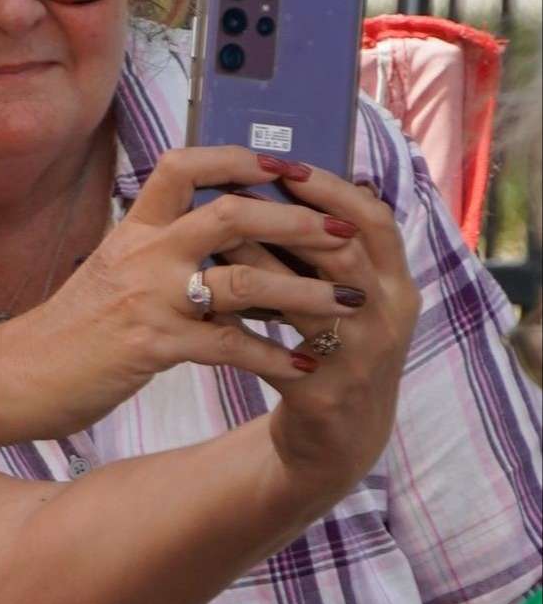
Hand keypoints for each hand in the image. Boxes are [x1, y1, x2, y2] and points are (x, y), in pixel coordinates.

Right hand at [5, 146, 367, 437]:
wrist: (21, 372)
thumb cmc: (72, 326)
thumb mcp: (111, 269)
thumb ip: (157, 248)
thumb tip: (216, 234)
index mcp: (134, 228)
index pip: (184, 166)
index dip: (238, 159)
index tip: (286, 165)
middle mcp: (143, 252)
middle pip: (231, 214)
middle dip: (297, 220)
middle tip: (344, 231)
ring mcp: (150, 297)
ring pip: (244, 281)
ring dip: (306, 292)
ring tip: (349, 303)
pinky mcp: (154, 345)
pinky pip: (230, 346)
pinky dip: (274, 356)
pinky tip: (303, 365)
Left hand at [247, 164, 418, 493]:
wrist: (338, 439)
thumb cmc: (332, 346)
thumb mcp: (344, 296)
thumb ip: (321, 249)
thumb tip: (271, 179)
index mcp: (395, 283)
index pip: (375, 219)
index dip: (332, 189)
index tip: (287, 164)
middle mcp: (387, 316)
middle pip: (342, 252)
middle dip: (286, 220)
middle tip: (236, 194)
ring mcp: (360, 359)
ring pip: (307, 301)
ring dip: (258, 267)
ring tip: (215, 242)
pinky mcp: (324, 395)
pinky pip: (274, 353)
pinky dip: (240, 327)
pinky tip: (207, 307)